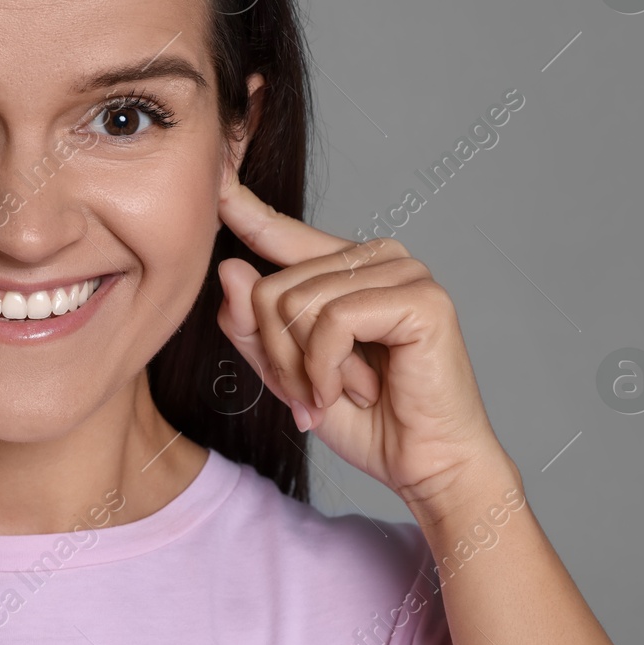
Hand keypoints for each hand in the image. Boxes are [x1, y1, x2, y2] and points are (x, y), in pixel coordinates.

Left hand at [214, 180, 508, 512]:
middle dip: (280, 356)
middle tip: (313, 393)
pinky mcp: (420, 298)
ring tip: (338, 393)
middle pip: (272, 287)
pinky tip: (354, 391)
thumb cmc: (367, 421)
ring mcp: (404, 272)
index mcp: (348, 267)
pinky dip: (326, 368)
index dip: (244, 209)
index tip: (215, 177)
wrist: (428, 467)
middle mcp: (377, 258)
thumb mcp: (288, 372)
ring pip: (296, 303)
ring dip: (304, 369)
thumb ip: (252, 325)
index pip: (281, 232)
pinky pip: (331, 320)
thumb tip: (229, 268)